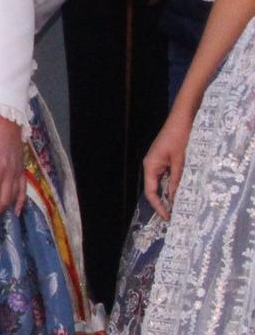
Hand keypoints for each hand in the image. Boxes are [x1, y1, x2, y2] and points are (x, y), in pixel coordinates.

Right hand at [142, 106, 195, 220]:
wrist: (183, 117)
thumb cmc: (180, 136)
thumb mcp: (181, 160)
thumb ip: (177, 179)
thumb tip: (175, 198)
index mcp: (150, 166)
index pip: (151, 192)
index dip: (158, 206)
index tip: (168, 217)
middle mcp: (151, 165)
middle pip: (155, 188)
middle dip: (164, 202)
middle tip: (176, 215)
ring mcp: (158, 161)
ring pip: (163, 182)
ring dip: (171, 193)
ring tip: (181, 205)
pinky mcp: (165, 158)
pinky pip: (168, 175)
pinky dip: (174, 184)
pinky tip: (184, 189)